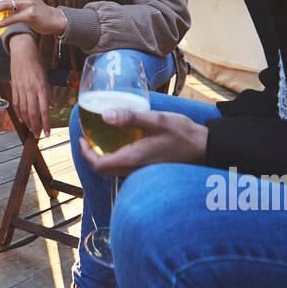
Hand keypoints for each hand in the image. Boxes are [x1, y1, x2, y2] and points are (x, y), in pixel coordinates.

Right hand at [8, 35, 51, 137]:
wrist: (22, 49)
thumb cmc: (36, 61)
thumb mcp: (46, 76)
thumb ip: (47, 92)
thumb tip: (50, 105)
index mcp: (41, 87)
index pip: (44, 110)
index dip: (46, 124)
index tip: (47, 133)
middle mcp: (30, 89)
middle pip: (32, 113)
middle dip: (35, 127)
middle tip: (38, 136)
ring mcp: (21, 89)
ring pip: (23, 110)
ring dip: (27, 122)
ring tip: (31, 130)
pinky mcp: (14, 86)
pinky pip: (16, 103)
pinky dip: (19, 113)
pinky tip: (22, 119)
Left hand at [80, 107, 207, 177]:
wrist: (205, 148)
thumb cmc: (182, 133)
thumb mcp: (156, 120)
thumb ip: (130, 117)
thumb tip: (105, 115)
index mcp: (133, 159)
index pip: (99, 164)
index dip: (86, 153)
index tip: (81, 139)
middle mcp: (135, 169)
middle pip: (104, 169)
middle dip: (92, 155)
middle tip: (88, 138)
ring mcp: (142, 172)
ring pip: (114, 170)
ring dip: (104, 156)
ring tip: (102, 138)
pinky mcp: (149, 169)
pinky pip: (125, 167)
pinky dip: (116, 157)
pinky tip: (122, 142)